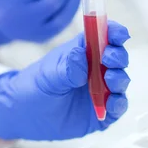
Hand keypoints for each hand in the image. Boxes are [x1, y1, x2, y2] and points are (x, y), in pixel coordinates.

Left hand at [0, 21, 130, 140]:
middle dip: (118, 55)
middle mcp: (97, 68)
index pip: (105, 36)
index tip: (119, 35)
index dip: (114, 32)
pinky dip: (119, 103)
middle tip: (109, 58)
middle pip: (117, 56)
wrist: (26, 114)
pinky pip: (118, 106)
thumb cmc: (36, 86)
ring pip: (120, 80)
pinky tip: (111, 103)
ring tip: (109, 79)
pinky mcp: (103, 110)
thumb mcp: (48, 75)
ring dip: (119, 78)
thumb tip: (81, 56)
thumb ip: (66, 68)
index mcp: (84, 50)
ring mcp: (101, 89)